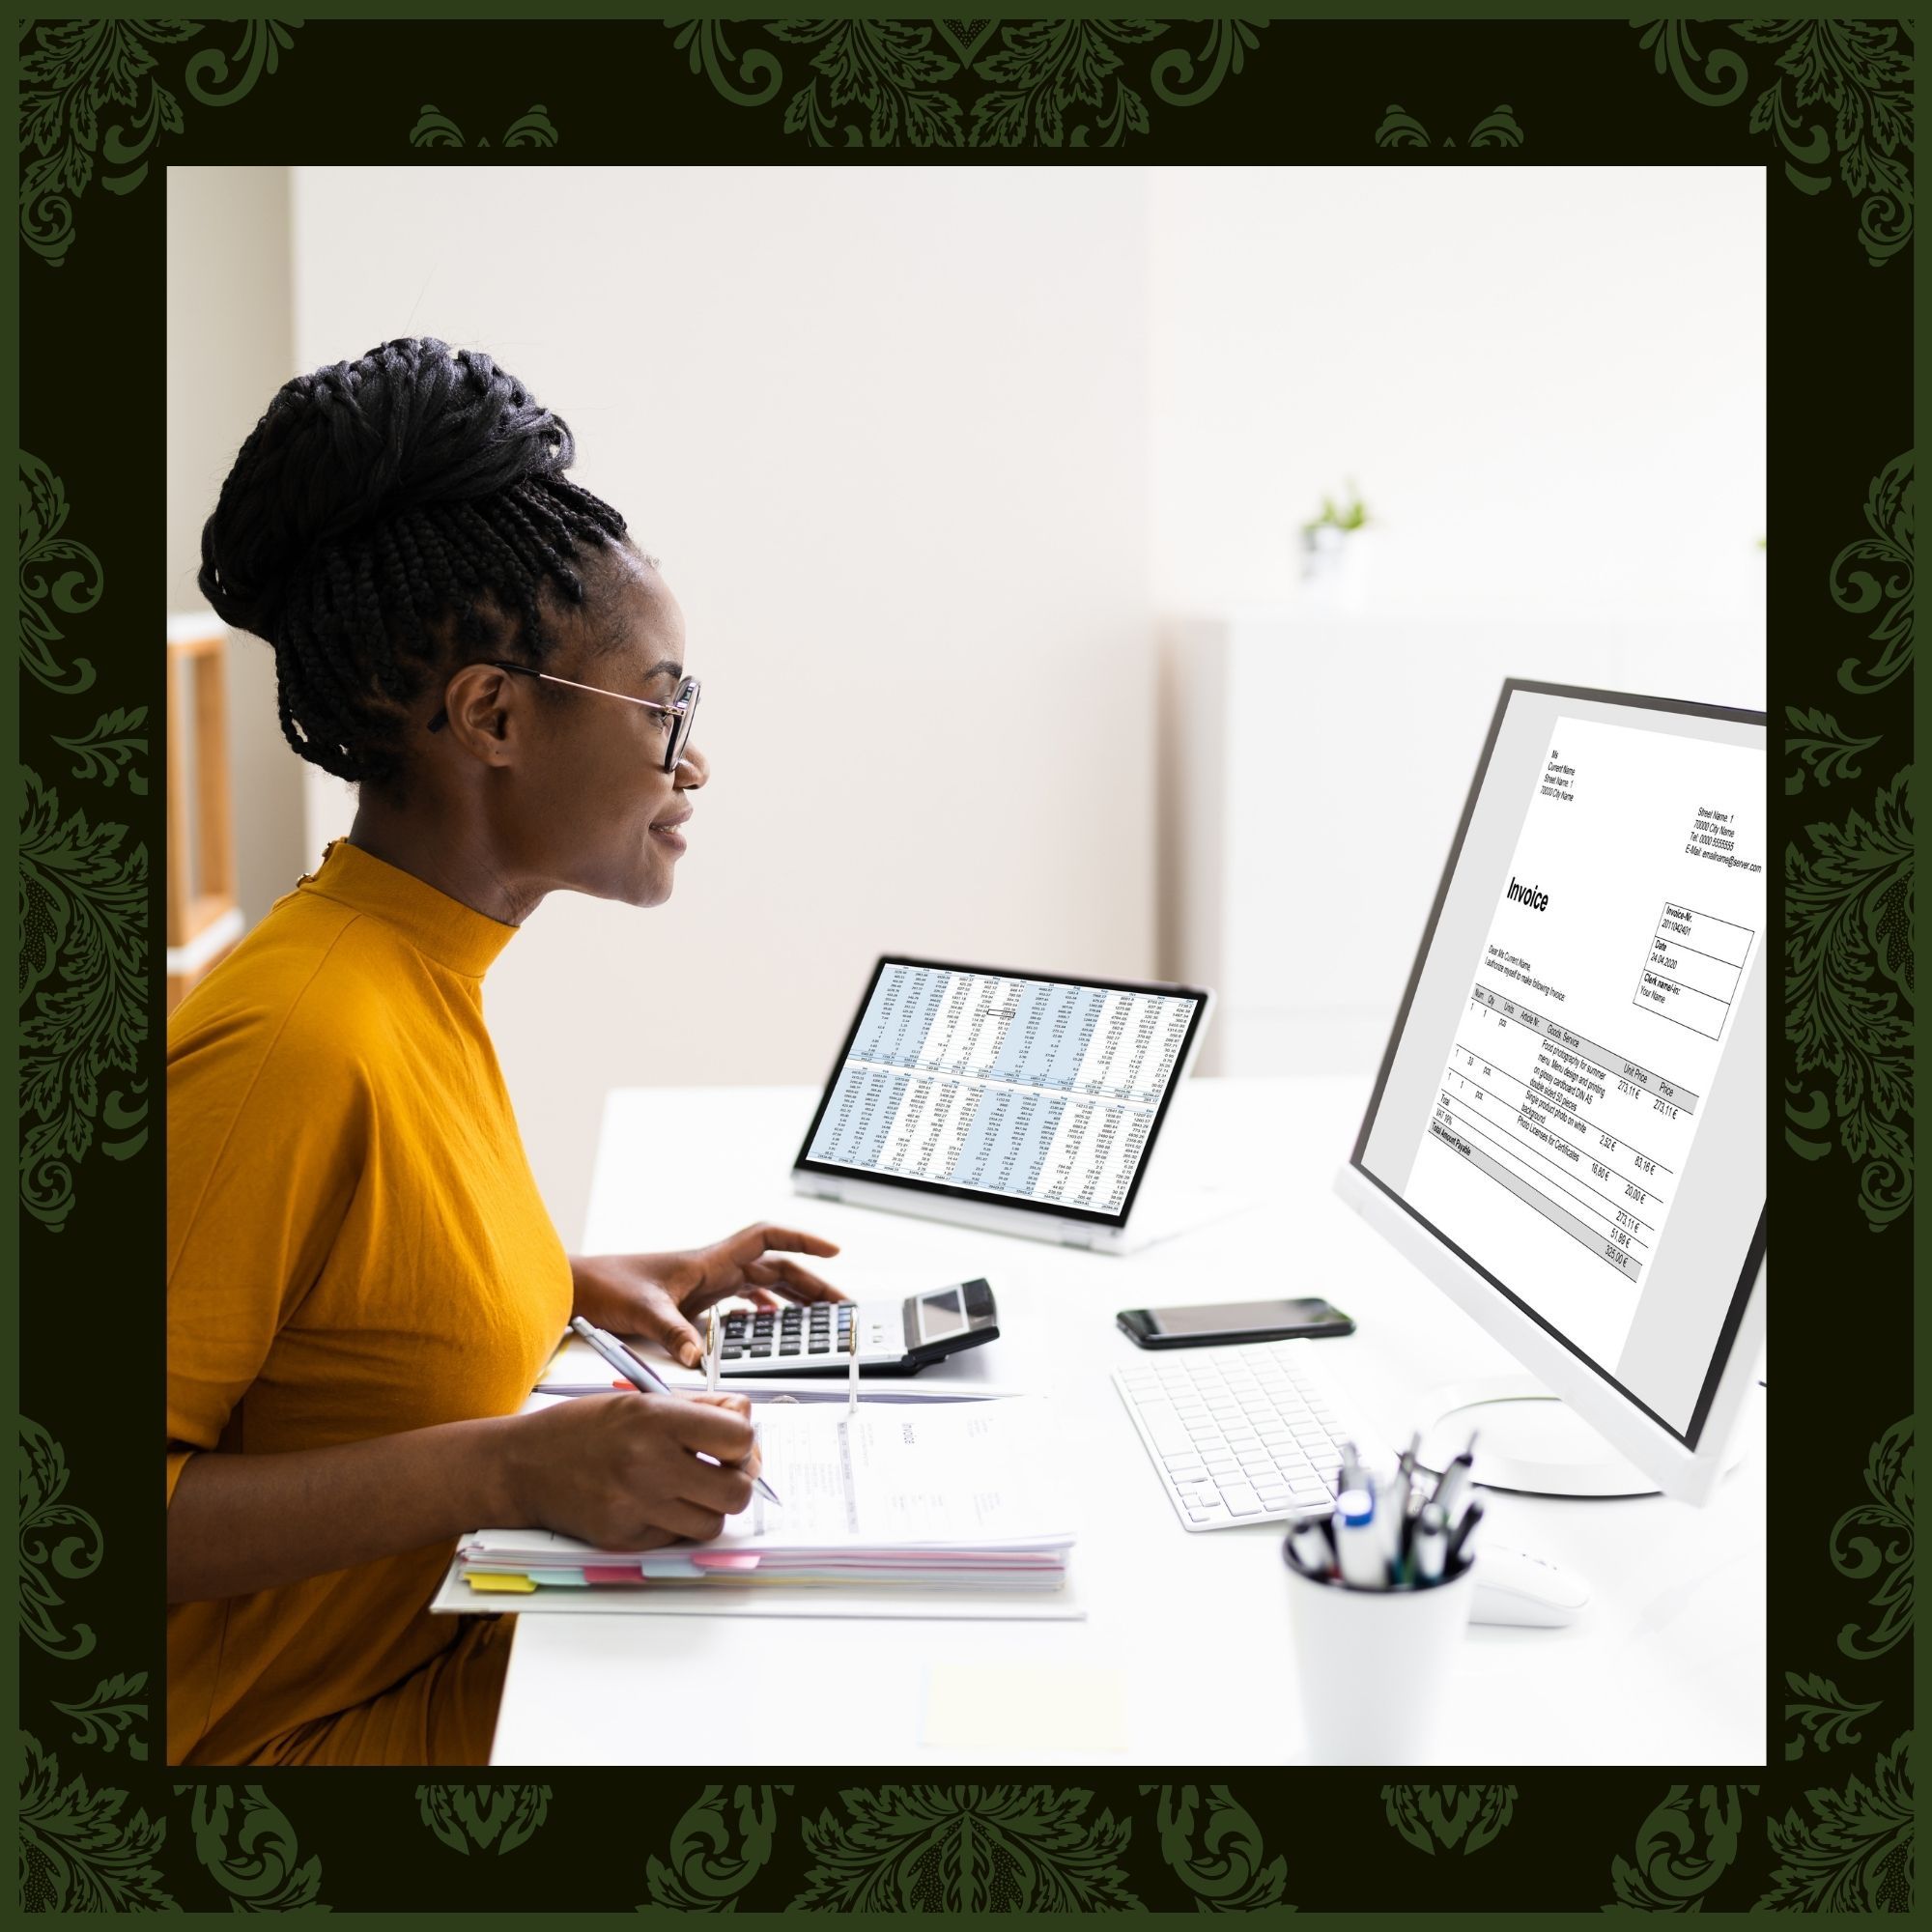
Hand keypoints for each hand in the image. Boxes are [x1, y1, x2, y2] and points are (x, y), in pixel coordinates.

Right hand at [503, 1391, 761, 1549]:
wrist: (523, 1465)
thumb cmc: (583, 1427)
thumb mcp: (640, 1397)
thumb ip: (699, 1408)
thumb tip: (747, 1421)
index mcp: (656, 1420)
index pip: (739, 1437)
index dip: (744, 1440)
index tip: (731, 1441)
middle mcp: (648, 1465)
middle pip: (737, 1490)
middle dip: (737, 1479)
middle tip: (721, 1470)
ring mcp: (636, 1507)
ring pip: (713, 1524)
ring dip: (709, 1507)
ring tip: (689, 1489)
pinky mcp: (625, 1539)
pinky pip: (677, 1539)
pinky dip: (677, 1524)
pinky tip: (657, 1503)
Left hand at [571, 1224, 844, 1367]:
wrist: (577, 1289)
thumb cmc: (605, 1287)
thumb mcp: (642, 1311)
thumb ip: (672, 1334)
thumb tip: (698, 1359)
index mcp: (708, 1262)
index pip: (767, 1238)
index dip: (803, 1240)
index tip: (835, 1251)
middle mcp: (713, 1269)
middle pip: (776, 1267)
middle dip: (811, 1282)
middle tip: (840, 1304)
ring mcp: (705, 1286)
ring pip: (763, 1284)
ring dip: (792, 1298)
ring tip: (818, 1317)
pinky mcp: (695, 1303)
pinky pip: (741, 1301)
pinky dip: (763, 1311)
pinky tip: (771, 1326)